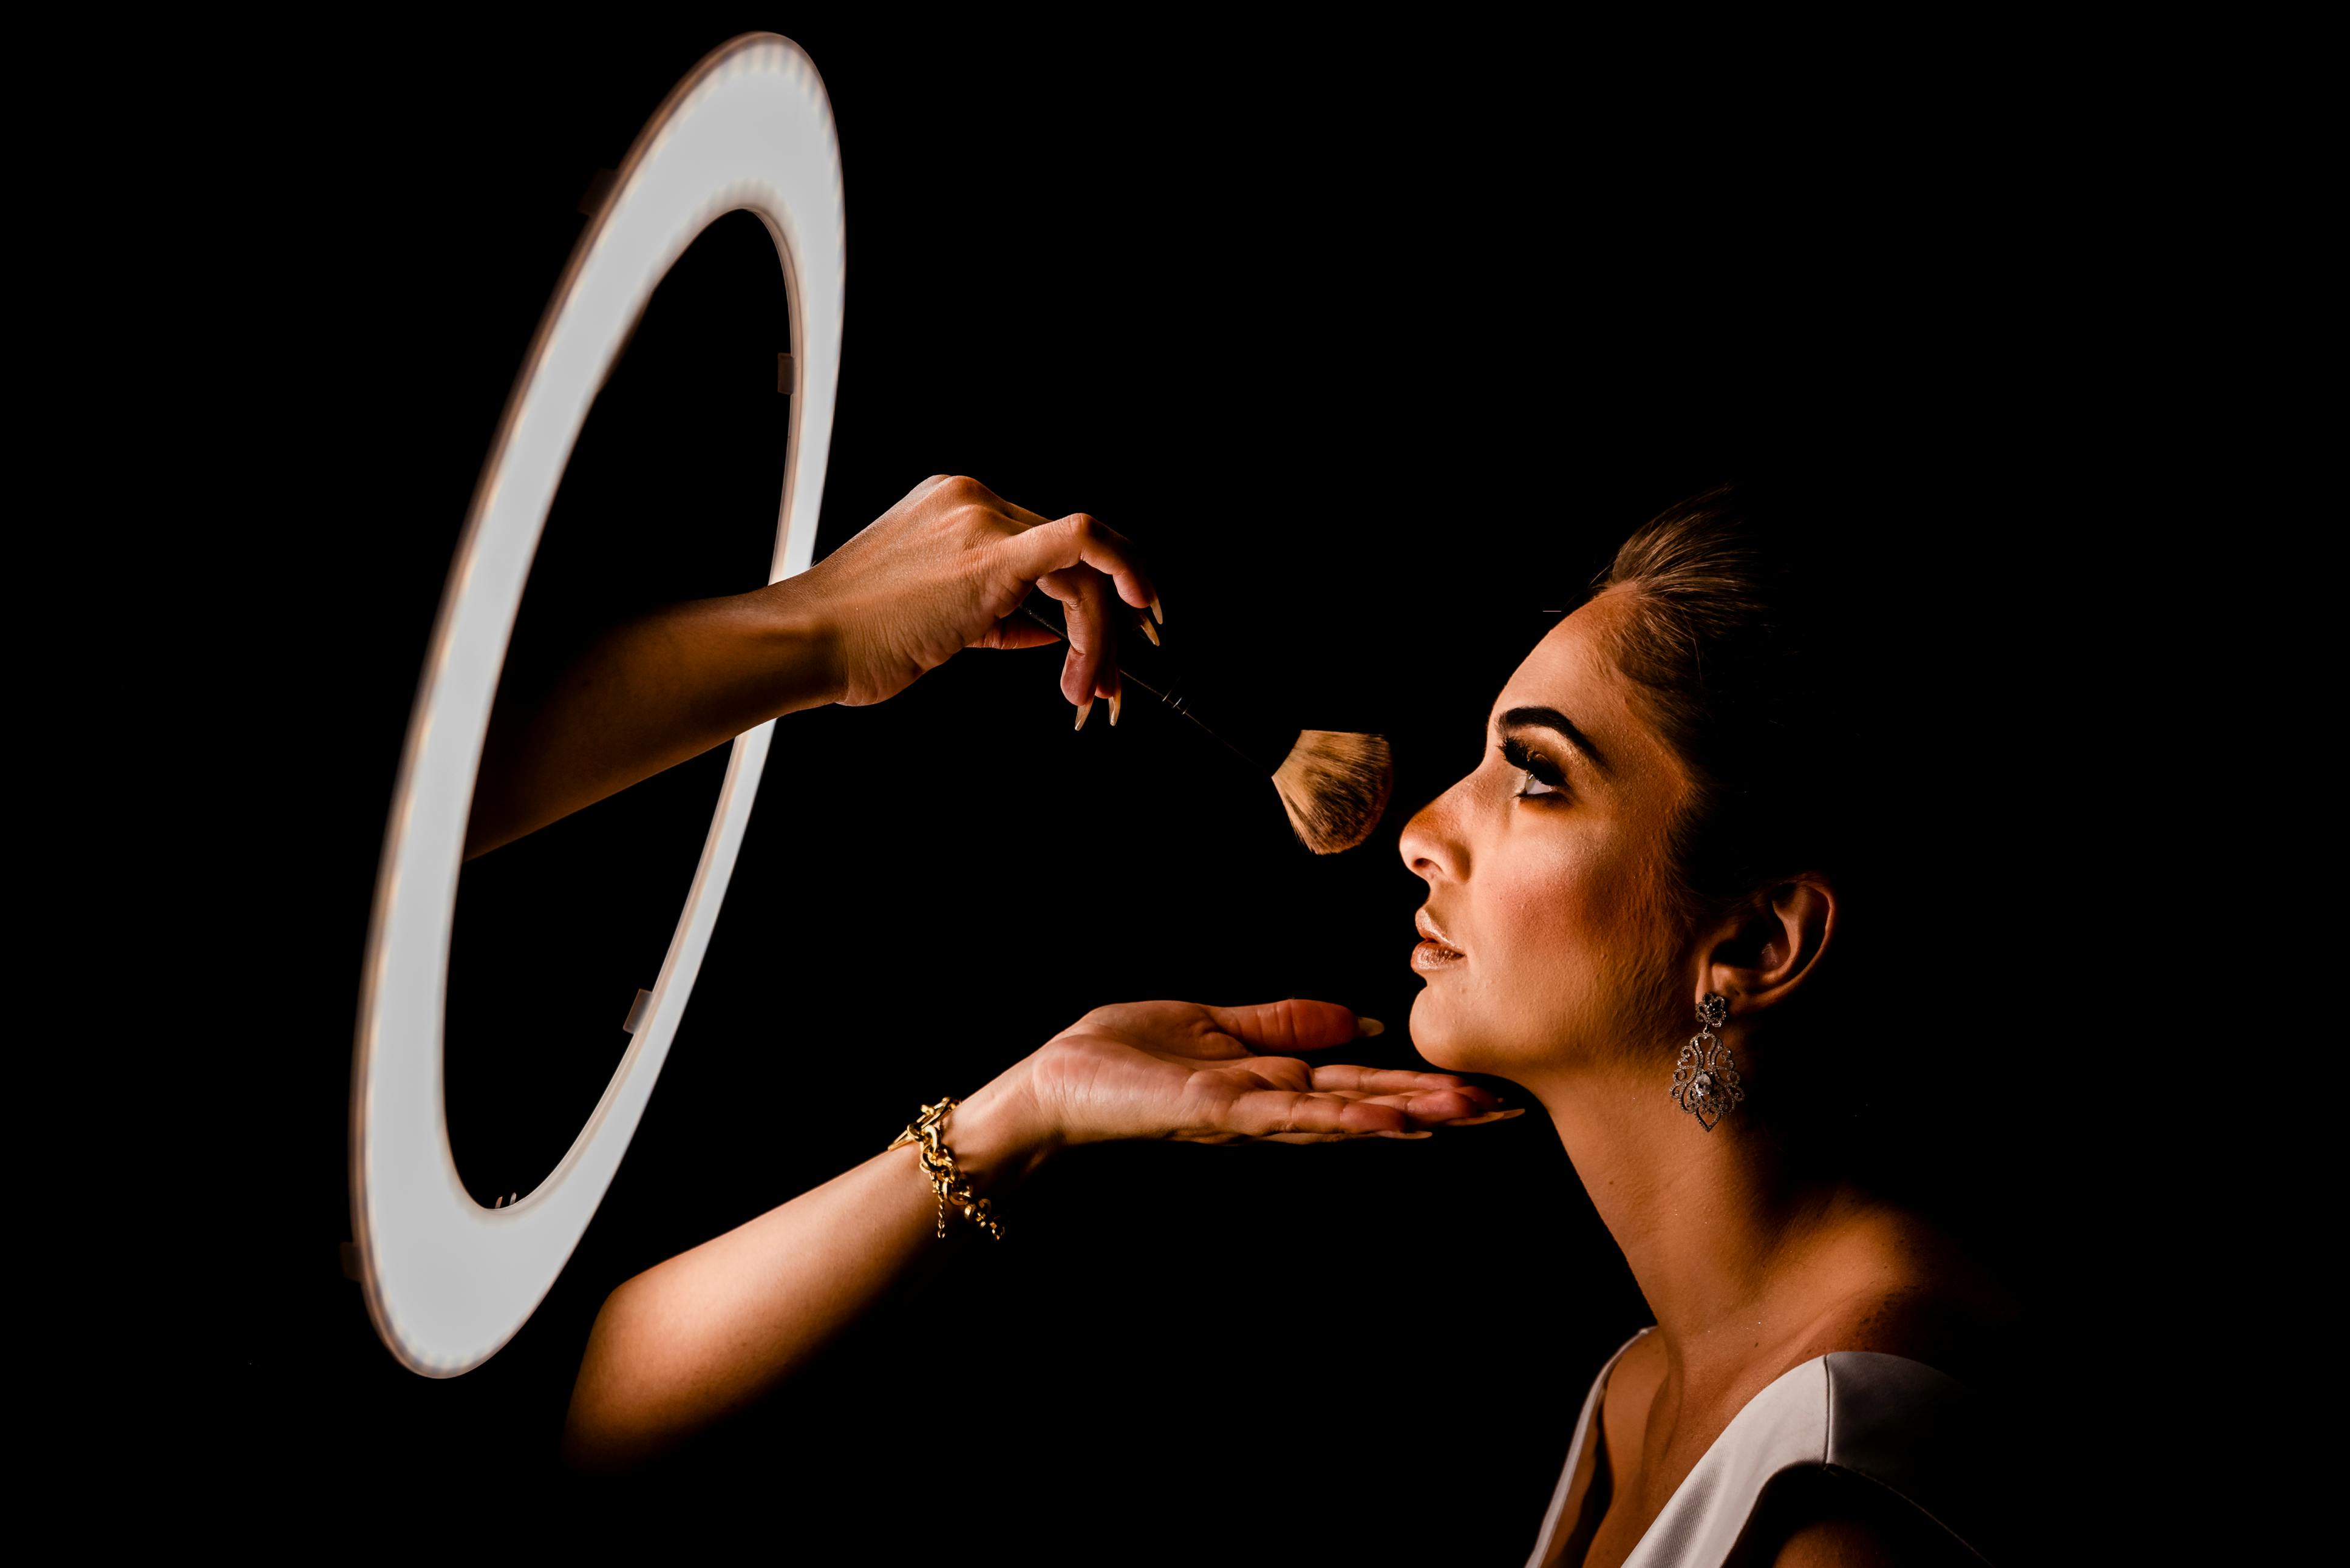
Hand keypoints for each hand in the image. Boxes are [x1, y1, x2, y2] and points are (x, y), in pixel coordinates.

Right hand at [781, 474, 1160, 716]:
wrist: (808, 642)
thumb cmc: (856, 636)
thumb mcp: (939, 616)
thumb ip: (997, 614)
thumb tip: (1050, 630)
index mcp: (956, 507)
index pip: (1046, 545)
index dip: (1089, 591)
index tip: (1112, 629)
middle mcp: (972, 501)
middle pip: (1073, 555)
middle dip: (1106, 622)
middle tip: (1110, 678)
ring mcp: (980, 520)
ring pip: (1081, 567)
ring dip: (1099, 637)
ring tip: (1087, 689)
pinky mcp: (988, 555)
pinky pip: (1077, 542)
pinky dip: (1120, 571)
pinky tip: (1136, 608)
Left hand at [1007, 998, 1518, 1148]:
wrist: (1056, 1081)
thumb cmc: (1123, 1055)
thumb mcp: (1217, 1024)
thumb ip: (1286, 1023)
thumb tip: (1362, 1020)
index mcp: (1276, 1080)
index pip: (1366, 1083)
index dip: (1425, 1084)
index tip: (1485, 1087)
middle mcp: (1274, 1106)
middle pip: (1372, 1106)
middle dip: (1440, 1108)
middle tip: (1512, 1111)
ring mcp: (1251, 1115)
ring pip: (1346, 1116)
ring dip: (1411, 1117)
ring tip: (1473, 1115)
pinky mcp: (1220, 1115)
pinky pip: (1293, 1117)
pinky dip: (1345, 1120)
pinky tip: (1392, 1124)